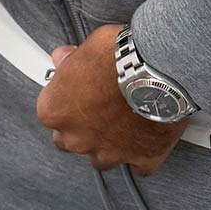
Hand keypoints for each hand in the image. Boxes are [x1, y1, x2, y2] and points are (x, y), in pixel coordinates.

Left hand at [36, 25, 187, 173]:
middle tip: (98, 106)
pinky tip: (147, 134)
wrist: (160, 71)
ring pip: (101, 157)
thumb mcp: (90, 46)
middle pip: (69, 141)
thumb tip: (64, 58)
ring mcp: (109, 153)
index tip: (77, 88)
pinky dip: (142, 152)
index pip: (50, 110)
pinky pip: (138, 163)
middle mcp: (77, 139)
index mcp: (55, 111)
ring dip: (108, 142)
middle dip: (81, 127)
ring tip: (124, 120)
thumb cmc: (120, 57)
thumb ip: (72, 59)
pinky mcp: (141, 159)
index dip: (66, 98)